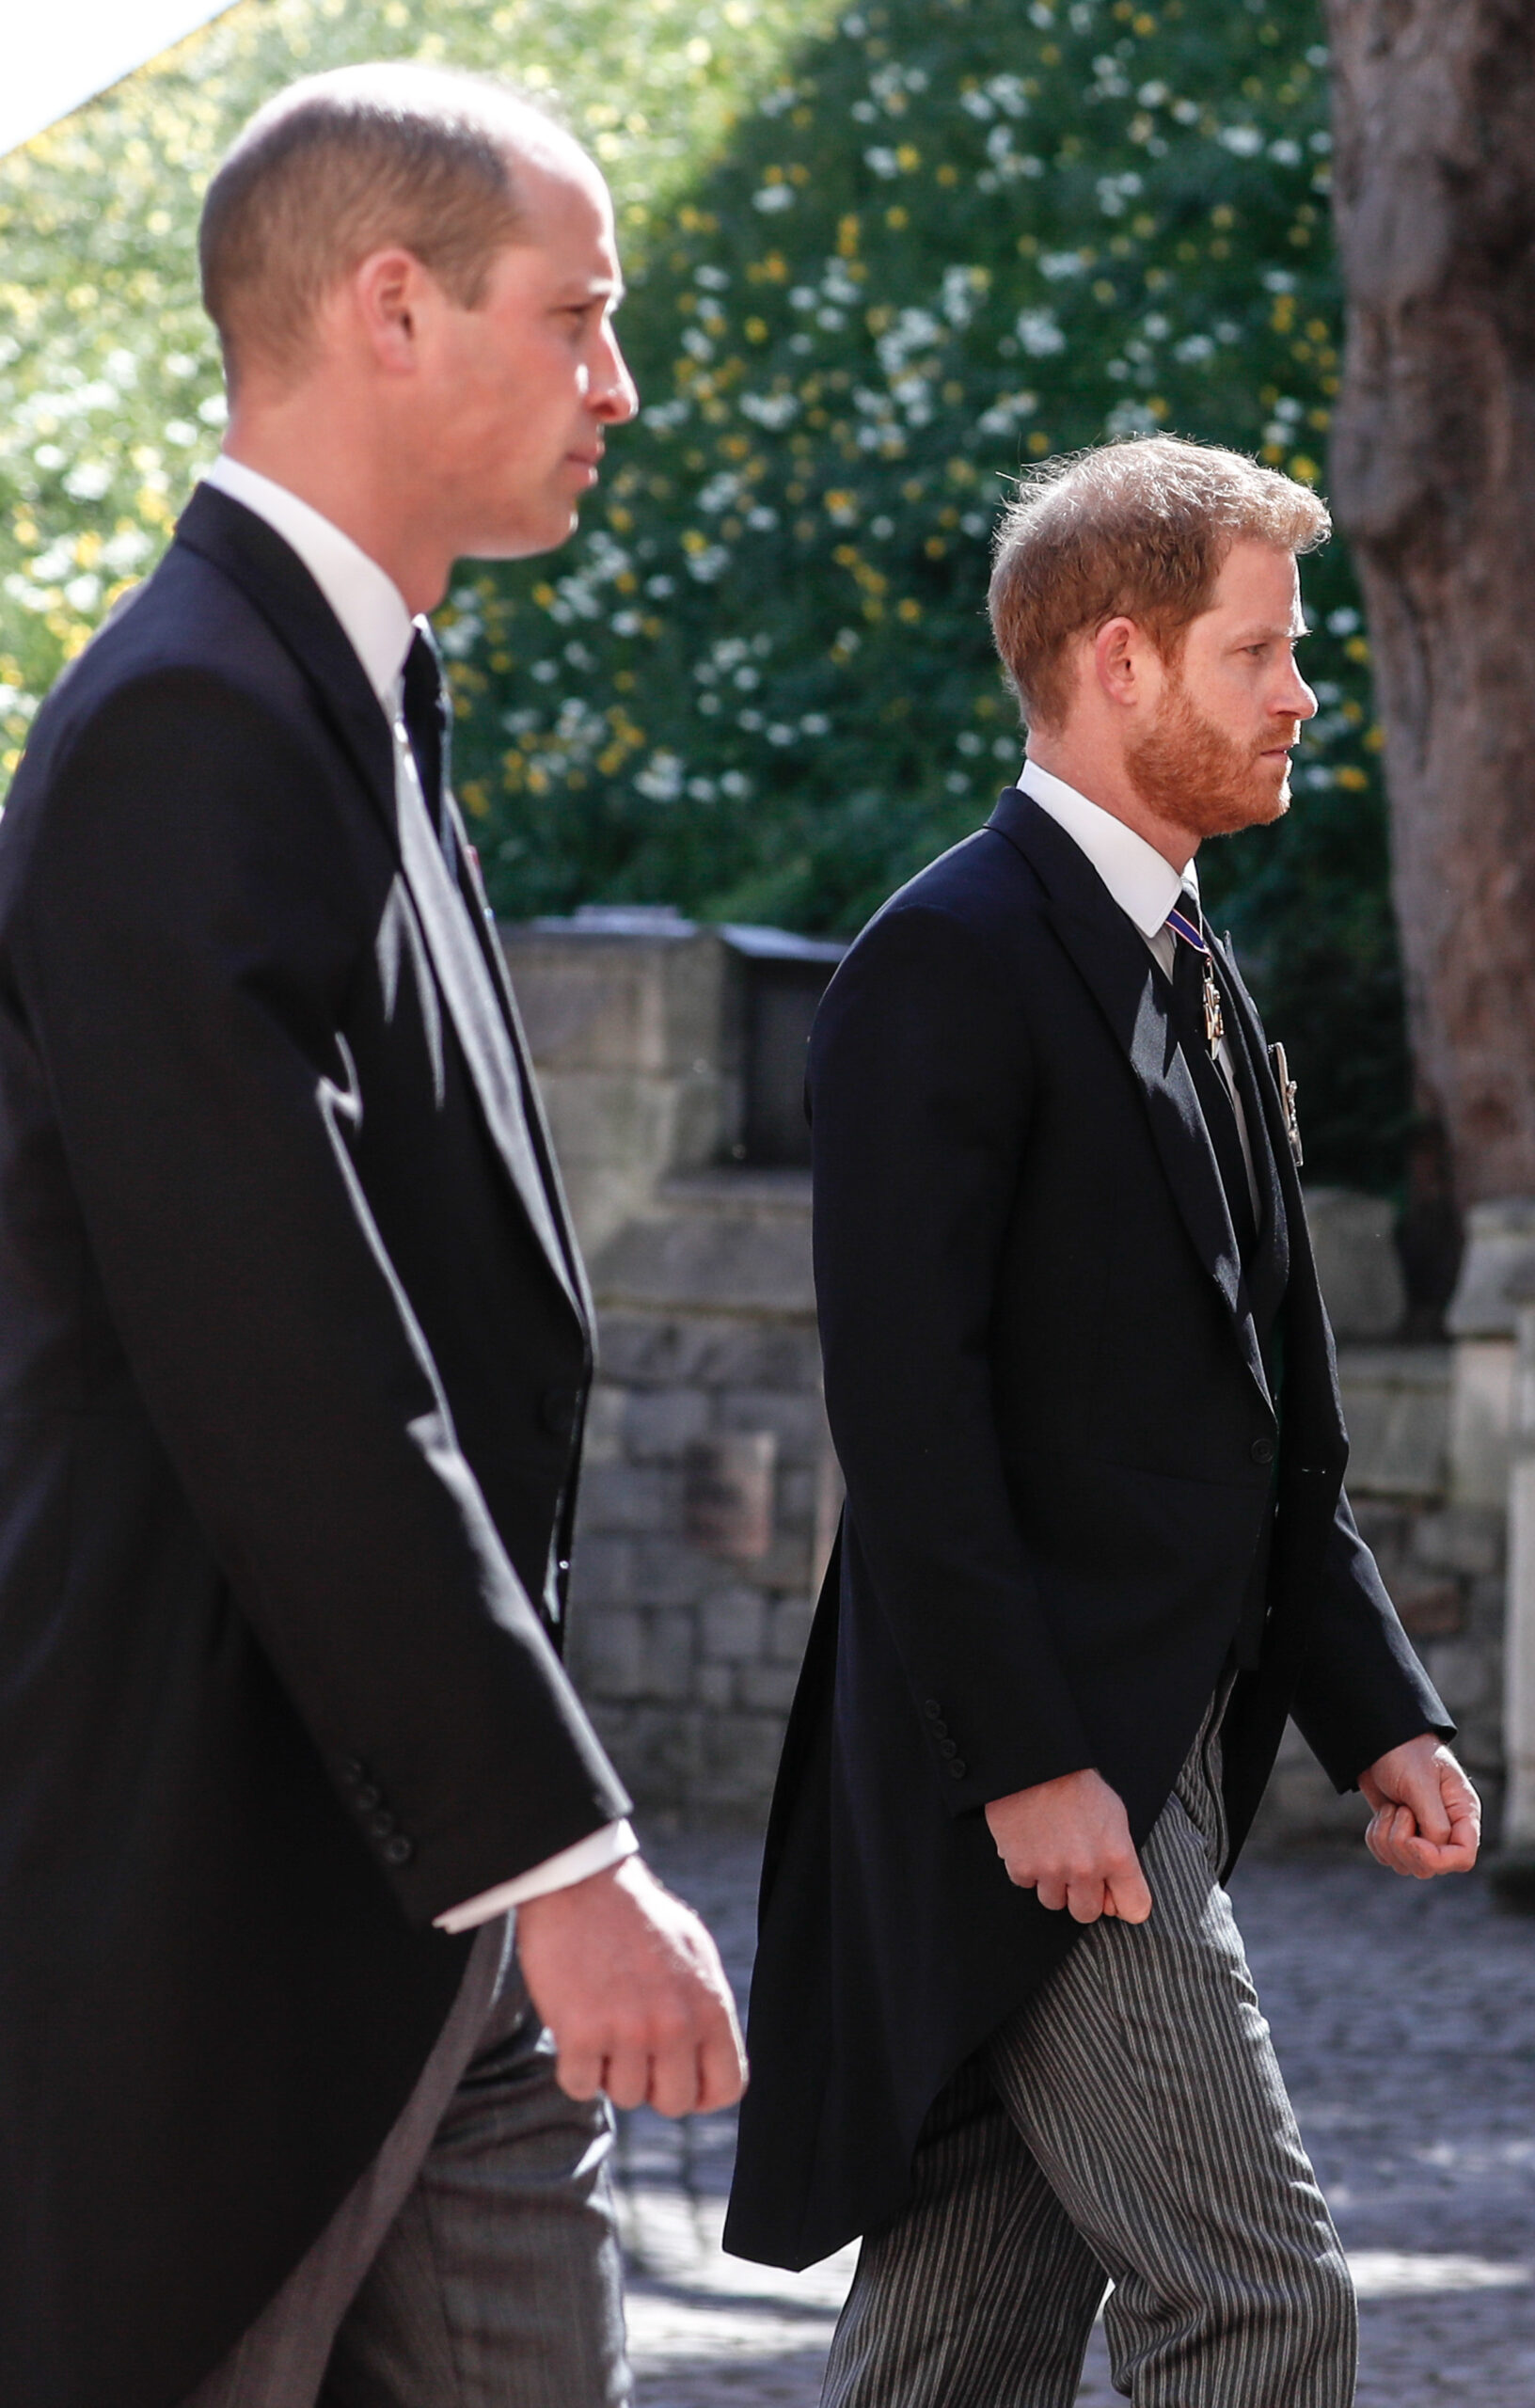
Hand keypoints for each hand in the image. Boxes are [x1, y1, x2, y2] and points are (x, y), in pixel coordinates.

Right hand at [515, 1854, 746, 2115]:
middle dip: (652, 2084)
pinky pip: (580, 2087)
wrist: (581, 1883)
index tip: (676, 2077)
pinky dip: (574, 2066)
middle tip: (632, 2048)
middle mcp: (675, 2026)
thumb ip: (705, 2007)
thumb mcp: (694, 1953)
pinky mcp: (581, 2035)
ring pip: (624, 2096)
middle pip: (674, 2103)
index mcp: (710, 2006)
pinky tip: (575, 2026)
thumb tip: (709, 2055)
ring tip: (603, 2021)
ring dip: (610, 2069)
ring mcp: (629, 2033)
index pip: (726, 2087)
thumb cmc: (637, 1916)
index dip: (701, 2091)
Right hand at [984, 1767, 1151, 1924]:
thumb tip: (1113, 1894)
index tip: (1112, 1895)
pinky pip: (1026, 1884)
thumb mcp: (1114, 1815)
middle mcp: (1086, 1870)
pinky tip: (1029, 1843)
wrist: (1034, 1764)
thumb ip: (1119, 1857)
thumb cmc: (1077, 1784)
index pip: (1135, 1909)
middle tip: (1074, 1871)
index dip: (1123, 1904)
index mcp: (1117, 1856)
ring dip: (1052, 1884)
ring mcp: (1052, 1871)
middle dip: (1081, 1896)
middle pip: (1087, 1913)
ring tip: (1049, 1853)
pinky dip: (1026, 1868)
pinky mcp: (1021, 1868)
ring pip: (1054, 1903)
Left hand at [1359, 1734, 1480, 1878]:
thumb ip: (1433, 1820)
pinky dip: (1376, 1838)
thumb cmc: (1406, 1754)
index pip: (1463, 1858)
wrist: (1378, 1742)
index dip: (1437, 1859)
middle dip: (1403, 1844)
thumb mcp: (1420, 1783)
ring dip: (1387, 1838)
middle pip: (1429, 1867)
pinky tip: (1382, 1813)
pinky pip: (1385, 1857)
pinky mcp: (1399, 1835)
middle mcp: (1446, 1830)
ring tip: (1390, 1807)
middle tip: (1398, 1810)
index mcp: (1462, 1814)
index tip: (1413, 1839)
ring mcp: (1422, 1835)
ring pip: (1405, 1865)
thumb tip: (1435, 1848)